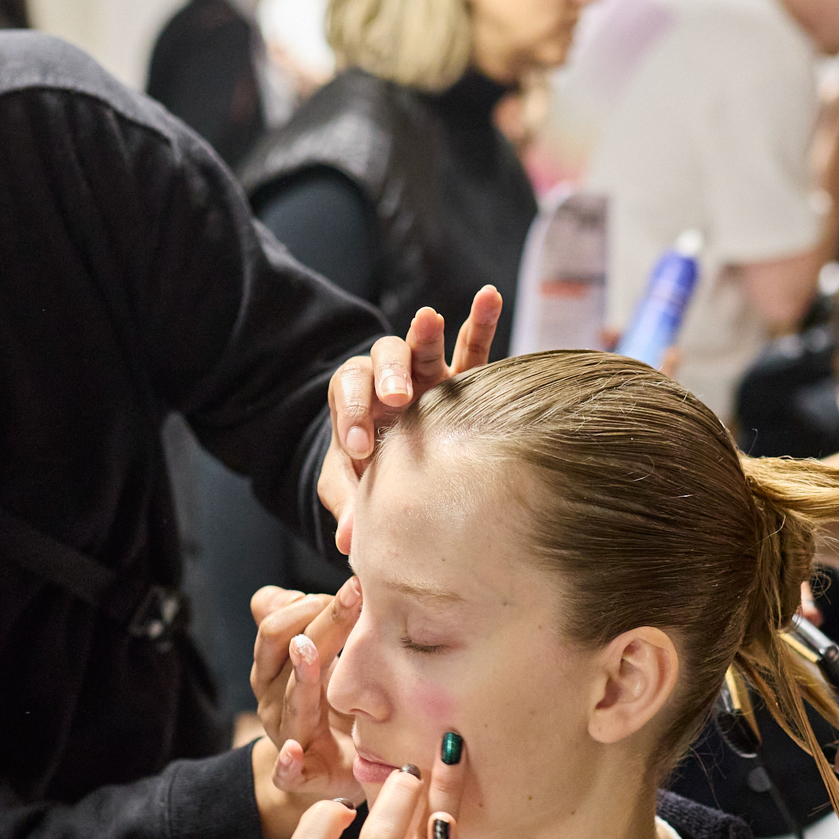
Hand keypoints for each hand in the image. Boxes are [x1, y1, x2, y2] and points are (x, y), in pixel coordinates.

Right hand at [251, 580, 365, 806]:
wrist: (330, 767)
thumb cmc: (332, 704)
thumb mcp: (323, 657)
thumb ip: (312, 620)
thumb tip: (312, 587)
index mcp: (275, 664)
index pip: (274, 622)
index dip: (302, 601)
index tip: (351, 587)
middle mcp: (272, 694)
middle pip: (281, 647)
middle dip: (318, 620)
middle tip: (355, 598)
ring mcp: (283, 733)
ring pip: (288, 699)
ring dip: (302, 675)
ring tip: (309, 652)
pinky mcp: (299, 774)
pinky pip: (285, 771)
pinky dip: (287, 762)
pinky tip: (293, 751)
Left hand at [318, 288, 503, 553]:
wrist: (400, 469)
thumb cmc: (373, 478)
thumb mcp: (352, 491)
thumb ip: (350, 508)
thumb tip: (350, 543)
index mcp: (357, 404)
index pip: (349, 396)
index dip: (353, 417)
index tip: (360, 448)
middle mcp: (391, 382)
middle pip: (382, 360)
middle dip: (388, 376)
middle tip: (396, 398)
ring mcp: (429, 378)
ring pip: (424, 348)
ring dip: (425, 335)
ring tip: (429, 320)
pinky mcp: (463, 381)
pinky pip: (473, 347)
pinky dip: (480, 321)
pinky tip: (490, 295)